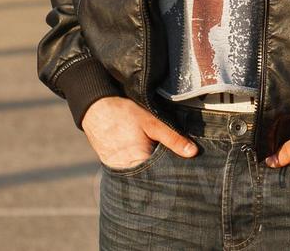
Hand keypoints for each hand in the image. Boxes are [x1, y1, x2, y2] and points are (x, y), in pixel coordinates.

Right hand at [82, 97, 198, 169]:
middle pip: (154, 180)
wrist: (96, 109)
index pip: (163, 179)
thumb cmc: (123, 114)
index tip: (187, 172)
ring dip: (153, 170)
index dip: (175, 175)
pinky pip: (133, 171)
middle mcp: (128, 174)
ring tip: (162, 161)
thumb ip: (172, 138)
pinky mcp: (115, 169)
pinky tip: (148, 157)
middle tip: (178, 166)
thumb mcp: (151, 122)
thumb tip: (193, 152)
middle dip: (165, 173)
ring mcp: (120, 173)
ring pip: (143, 176)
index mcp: (139, 165)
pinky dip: (142, 166)